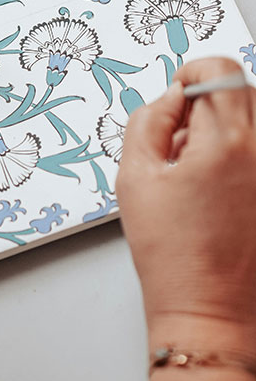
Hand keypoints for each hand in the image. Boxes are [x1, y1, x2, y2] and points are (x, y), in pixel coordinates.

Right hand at [116, 57, 255, 353]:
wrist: (209, 309)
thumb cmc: (171, 253)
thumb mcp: (135, 176)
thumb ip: (147, 121)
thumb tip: (168, 98)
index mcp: (228, 143)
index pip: (222, 71)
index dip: (193, 73)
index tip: (178, 93)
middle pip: (243, 91)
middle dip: (208, 102)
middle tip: (180, 135)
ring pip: (253, 120)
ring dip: (225, 127)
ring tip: (197, 166)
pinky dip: (239, 153)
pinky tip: (216, 185)